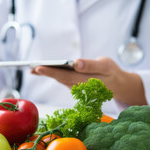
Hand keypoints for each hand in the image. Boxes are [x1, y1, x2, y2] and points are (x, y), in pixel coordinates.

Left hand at [31, 57, 146, 105]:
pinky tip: (43, 70)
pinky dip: (53, 74)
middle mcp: (78, 85)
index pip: (64, 75)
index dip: (51, 72)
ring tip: (33, 68)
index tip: (38, 68)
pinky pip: (62, 78)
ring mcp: (76, 87)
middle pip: (59, 78)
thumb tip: (75, 63)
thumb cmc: (111, 72)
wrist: (118, 86)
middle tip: (30, 68)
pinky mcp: (76, 85)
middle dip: (45, 73)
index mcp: (85, 80)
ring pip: (60, 79)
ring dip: (47, 74)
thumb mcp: (105, 66)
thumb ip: (90, 65)